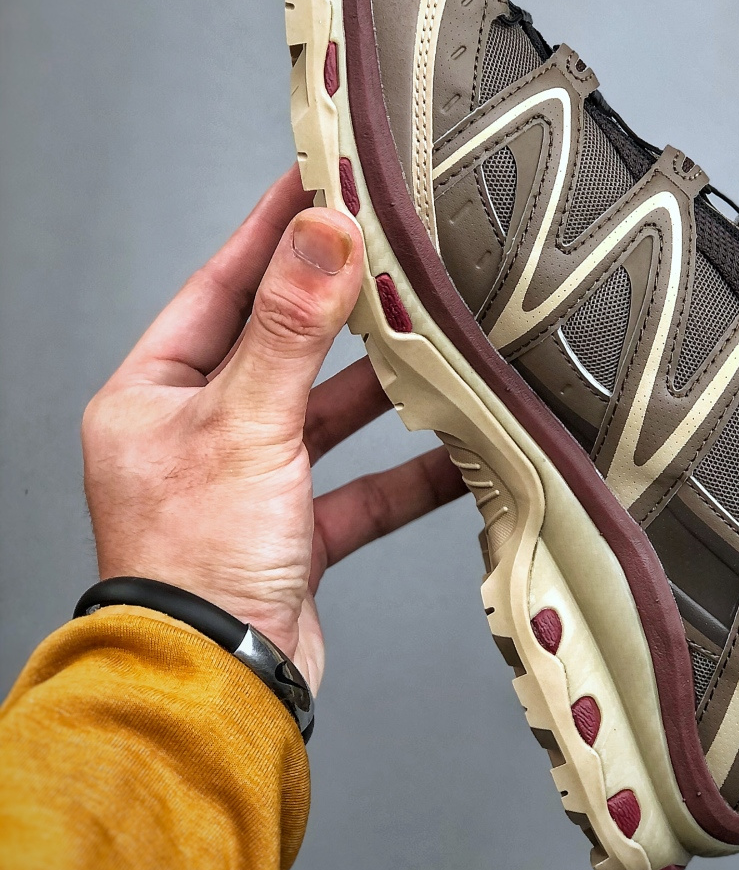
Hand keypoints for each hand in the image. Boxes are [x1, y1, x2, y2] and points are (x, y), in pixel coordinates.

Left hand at [81, 167, 464, 691]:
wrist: (215, 689)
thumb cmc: (192, 565)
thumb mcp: (245, 423)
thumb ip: (290, 326)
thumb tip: (322, 232)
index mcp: (151, 396)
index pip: (218, 287)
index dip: (270, 233)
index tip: (316, 180)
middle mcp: (193, 435)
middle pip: (278, 348)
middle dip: (340, 311)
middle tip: (393, 255)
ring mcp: (245, 486)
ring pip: (324, 417)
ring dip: (381, 392)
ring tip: (438, 346)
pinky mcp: (292, 534)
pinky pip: (358, 487)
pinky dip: (406, 472)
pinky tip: (456, 451)